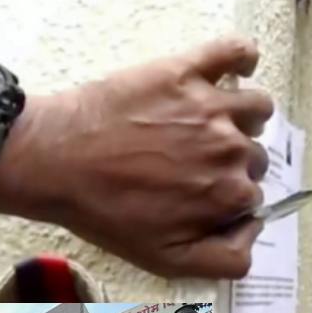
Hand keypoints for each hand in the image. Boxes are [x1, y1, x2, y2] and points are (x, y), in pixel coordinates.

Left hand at [0, 37, 273, 278]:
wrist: (53, 161)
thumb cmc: (104, 211)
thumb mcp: (165, 260)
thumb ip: (225, 259)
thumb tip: (253, 229)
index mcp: (228, 193)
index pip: (253, 195)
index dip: (228, 198)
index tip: (203, 195)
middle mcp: (230, 147)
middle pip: (255, 153)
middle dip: (232, 161)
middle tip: (192, 163)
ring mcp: (211, 105)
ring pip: (258, 109)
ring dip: (245, 118)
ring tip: (211, 122)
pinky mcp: (186, 71)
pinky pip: (237, 52)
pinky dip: (244, 58)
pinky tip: (236, 69)